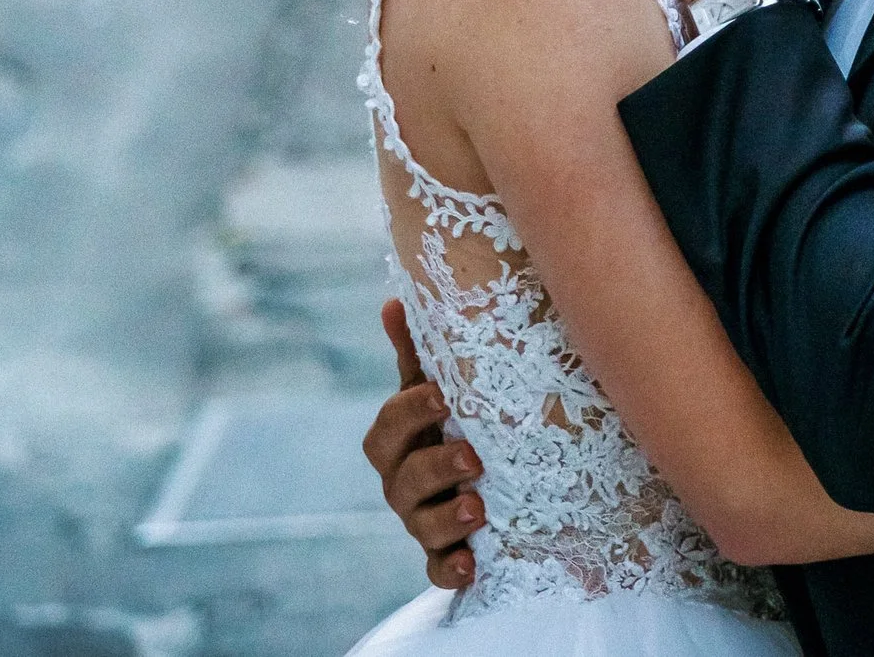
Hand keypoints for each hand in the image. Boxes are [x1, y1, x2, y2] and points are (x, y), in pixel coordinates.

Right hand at [362, 298, 484, 589]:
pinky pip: (438, 571)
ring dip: (446, 517)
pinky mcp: (445, 558)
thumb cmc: (454, 425)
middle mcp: (403, 483)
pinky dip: (451, 568)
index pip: (389, 425)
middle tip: (474, 456)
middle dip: (434, 466)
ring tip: (480, 506)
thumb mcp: (437, 389)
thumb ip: (416, 354)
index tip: (444, 396)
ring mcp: (421, 522)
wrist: (484, 485)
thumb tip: (393, 301)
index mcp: (399, 441)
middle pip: (400, 478)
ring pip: (419, 524)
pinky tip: (473, 562)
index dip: (411, 411)